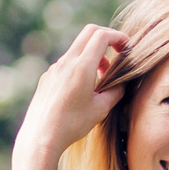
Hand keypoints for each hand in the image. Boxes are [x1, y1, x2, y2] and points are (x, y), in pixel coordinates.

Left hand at [14, 24, 129, 169]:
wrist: (41, 137)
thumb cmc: (72, 124)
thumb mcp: (101, 109)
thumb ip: (115, 92)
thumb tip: (122, 84)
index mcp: (82, 66)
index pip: (102, 36)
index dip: (118, 37)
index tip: (127, 47)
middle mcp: (66, 62)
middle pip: (89, 32)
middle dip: (107, 37)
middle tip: (118, 52)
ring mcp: (54, 69)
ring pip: (78, 48)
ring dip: (93, 55)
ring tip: (101, 77)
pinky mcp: (47, 78)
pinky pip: (67, 63)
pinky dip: (80, 65)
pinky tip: (82, 88)